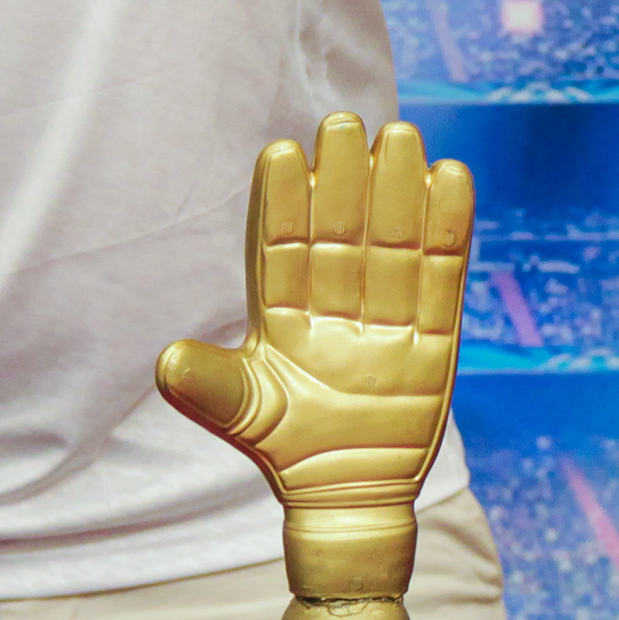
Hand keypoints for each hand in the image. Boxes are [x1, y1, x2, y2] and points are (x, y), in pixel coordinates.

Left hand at [155, 114, 471, 619]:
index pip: (283, 248)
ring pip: (392, 245)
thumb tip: (168, 360)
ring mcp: (387, 320)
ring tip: (398, 135)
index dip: (283, 202)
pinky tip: (450, 178)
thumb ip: (211, 388)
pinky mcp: (434, 342)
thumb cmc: (285, 449)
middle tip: (342, 121)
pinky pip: (442, 279)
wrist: (346, 498)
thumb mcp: (246, 416)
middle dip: (342, 181)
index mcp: (283, 315)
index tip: (281, 151)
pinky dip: (447, 231)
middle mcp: (335, 306)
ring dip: (397, 192)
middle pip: (340, 234)